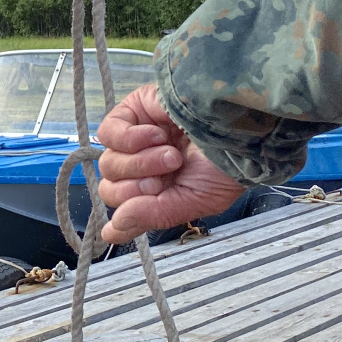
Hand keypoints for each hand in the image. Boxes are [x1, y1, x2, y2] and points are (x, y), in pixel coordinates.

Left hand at [96, 84, 242, 243]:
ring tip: (172, 155)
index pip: (123, 211)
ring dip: (141, 163)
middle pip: (111, 189)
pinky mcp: (130, 112)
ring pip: (109, 164)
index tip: (120, 227)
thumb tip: (114, 229)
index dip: (123, 219)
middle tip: (169, 176)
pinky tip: (158, 135)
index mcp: (158, 192)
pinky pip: (108, 133)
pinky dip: (130, 139)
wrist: (233, 127)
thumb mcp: (195, 200)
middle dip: (140, 188)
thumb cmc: (223, 164)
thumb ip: (154, 215)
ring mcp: (134, 139)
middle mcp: (142, 168)